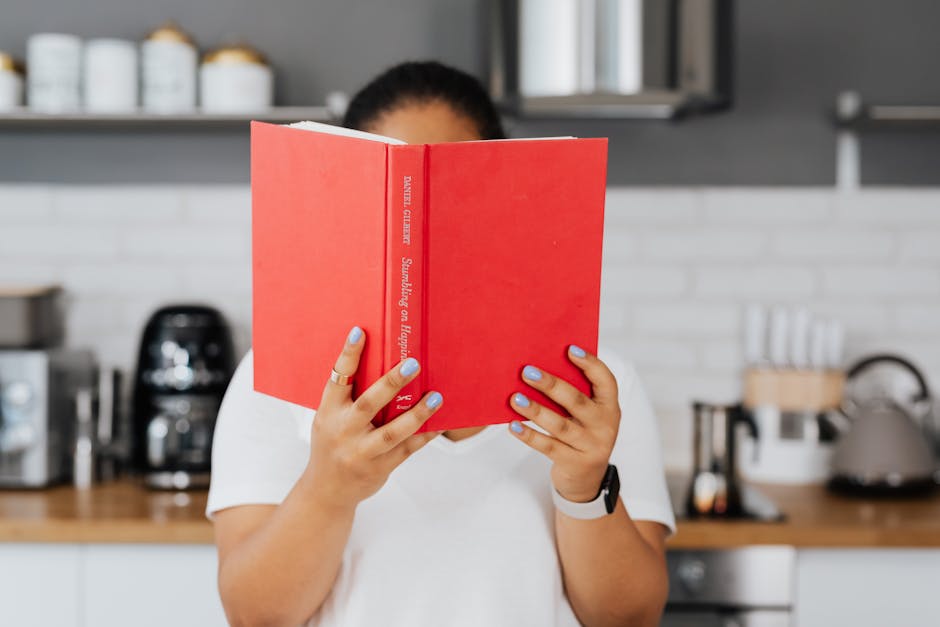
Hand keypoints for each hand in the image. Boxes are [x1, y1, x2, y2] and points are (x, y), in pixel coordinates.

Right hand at [304, 326, 442, 511]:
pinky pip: (407, 449)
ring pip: (392, 432)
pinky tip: (439, 424)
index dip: (349, 355)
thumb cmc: (333, 443)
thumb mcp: (330, 419)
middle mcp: (342, 430)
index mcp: (328, 412)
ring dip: (417, 413)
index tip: (360, 332)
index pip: (338, 378)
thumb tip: (383, 363)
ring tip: (436, 397)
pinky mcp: (379, 467)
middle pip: (369, 403)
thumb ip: (350, 398)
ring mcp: (361, 452)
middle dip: (392, 383)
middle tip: (413, 363)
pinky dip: (424, 435)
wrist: (326, 491)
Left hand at [508, 345, 620, 502]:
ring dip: (536, 410)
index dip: (590, 364)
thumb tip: (539, 367)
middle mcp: (605, 425)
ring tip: (515, 398)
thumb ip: (573, 393)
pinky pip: (549, 447)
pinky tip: (513, 425)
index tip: (569, 349)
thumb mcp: (586, 414)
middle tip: (527, 371)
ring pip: (560, 425)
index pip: (605, 380)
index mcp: (609, 405)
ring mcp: (591, 445)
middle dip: (551, 384)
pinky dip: (529, 435)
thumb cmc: (580, 433)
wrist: (587, 479)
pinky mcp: (575, 463)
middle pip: (576, 401)